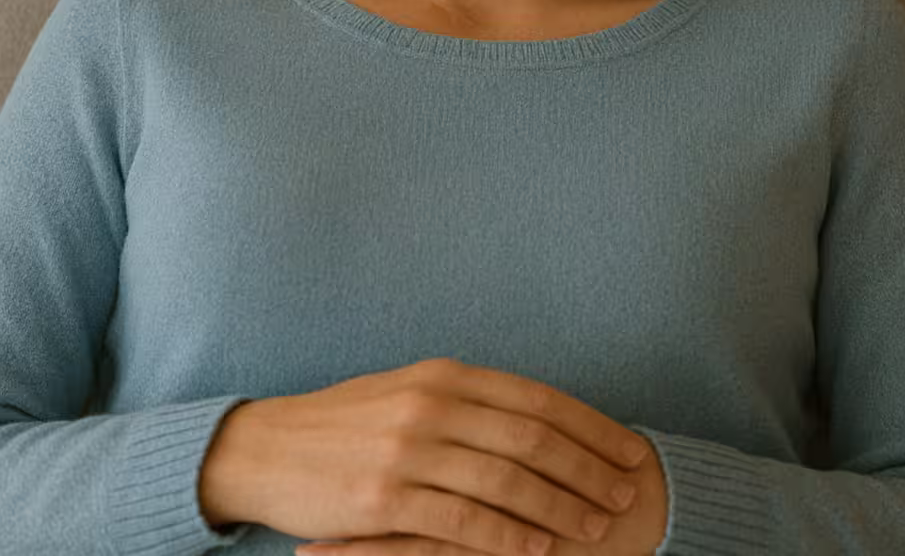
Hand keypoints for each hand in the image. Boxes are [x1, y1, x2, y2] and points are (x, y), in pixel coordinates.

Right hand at [221, 355, 653, 551]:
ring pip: (507, 480)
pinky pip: (464, 521)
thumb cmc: (345, 424)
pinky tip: (539, 550)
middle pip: (532, 437)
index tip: (628, 448)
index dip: (589, 425)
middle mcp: (433, 404)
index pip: (536, 398)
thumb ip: (466, 401)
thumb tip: (531, 417)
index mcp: (444, 374)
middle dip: (587, 468)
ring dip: (559, 507)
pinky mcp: (387, 497)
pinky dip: (509, 537)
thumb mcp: (408, 392)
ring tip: (595, 527)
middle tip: (625, 493)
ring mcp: (409, 450)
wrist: (268, 448)